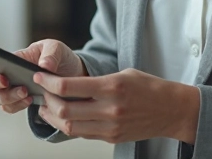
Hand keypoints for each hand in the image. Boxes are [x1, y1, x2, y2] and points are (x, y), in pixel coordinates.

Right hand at [0, 39, 85, 113]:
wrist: (71, 75)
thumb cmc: (57, 57)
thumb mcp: (57, 48)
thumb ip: (50, 54)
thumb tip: (44, 66)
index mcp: (5, 59)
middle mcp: (3, 75)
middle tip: (6, 80)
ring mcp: (9, 90)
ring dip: (6, 96)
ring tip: (24, 91)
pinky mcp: (18, 102)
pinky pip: (9, 108)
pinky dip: (17, 105)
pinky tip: (30, 99)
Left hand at [33, 68, 199, 144]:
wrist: (171, 110)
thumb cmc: (148, 87)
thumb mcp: (123, 74)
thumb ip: (96, 81)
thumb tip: (68, 85)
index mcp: (112, 87)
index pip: (69, 87)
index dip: (48, 82)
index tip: (39, 76)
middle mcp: (110, 109)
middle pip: (64, 110)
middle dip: (47, 100)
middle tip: (41, 91)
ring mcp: (111, 126)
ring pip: (70, 127)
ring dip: (53, 117)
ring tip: (46, 107)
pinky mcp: (112, 137)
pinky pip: (83, 134)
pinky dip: (69, 125)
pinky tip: (64, 117)